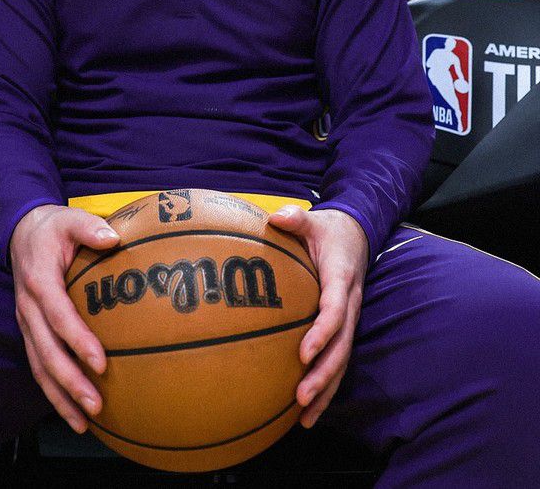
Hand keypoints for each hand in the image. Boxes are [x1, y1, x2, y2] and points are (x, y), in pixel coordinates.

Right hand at [9, 204, 119, 432]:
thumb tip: (114, 238)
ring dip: (60, 396)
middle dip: (69, 381)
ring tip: (84, 422)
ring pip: (39, 366)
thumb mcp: (70, 219)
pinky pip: (39, 366)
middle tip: (96, 405)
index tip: (100, 362)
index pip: (58, 316)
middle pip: (46, 352)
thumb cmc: (52, 227)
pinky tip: (73, 412)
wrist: (20, 232)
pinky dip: (54, 391)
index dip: (77, 340)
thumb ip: (90, 227)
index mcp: (39, 281)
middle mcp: (28, 308)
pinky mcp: (30, 331)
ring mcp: (26, 323)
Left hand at [268, 206, 368, 428]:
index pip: (335, 310)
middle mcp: (351, 303)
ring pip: (342, 359)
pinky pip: (337, 359)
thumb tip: (276, 217)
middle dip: (324, 373)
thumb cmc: (329, 229)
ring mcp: (350, 318)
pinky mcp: (344, 327)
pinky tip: (306, 411)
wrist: (357, 233)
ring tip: (304, 417)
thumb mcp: (314, 219)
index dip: (322, 332)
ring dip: (326, 388)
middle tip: (301, 397)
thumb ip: (296, 218)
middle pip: (341, 345)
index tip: (303, 353)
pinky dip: (326, 386)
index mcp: (342, 278)